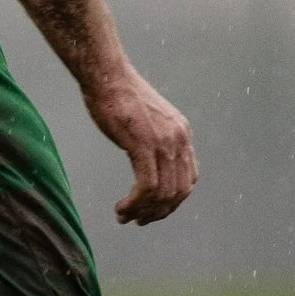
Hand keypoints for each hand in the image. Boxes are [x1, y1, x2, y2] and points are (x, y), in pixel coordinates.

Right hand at [82, 64, 196, 224]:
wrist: (106, 74)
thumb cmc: (117, 93)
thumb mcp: (147, 117)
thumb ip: (155, 137)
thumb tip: (149, 158)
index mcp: (182, 132)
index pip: (188, 179)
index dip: (172, 201)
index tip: (152, 209)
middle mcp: (179, 139)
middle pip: (179, 192)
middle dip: (159, 213)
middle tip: (138, 220)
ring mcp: (163, 142)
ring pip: (163, 194)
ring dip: (143, 212)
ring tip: (124, 216)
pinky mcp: (144, 145)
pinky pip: (147, 187)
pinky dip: (135, 204)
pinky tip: (121, 208)